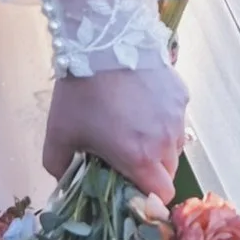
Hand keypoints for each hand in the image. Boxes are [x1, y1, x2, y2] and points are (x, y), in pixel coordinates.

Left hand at [44, 60, 186, 204]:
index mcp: (139, 159)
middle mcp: (166, 142)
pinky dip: (163, 118)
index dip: (148, 198)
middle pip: (169, 173)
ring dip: (159, 146)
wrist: (102, 42)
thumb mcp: (58, 134)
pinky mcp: (181, 94)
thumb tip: (65, 182)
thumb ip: (59, 167)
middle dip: (151, 173)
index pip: (161, 196)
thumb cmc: (80, 93)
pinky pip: (176, 117)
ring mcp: (177, 116)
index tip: (131, 189)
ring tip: (134, 128)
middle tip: (128, 157)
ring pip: (175, 146)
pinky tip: (141, 103)